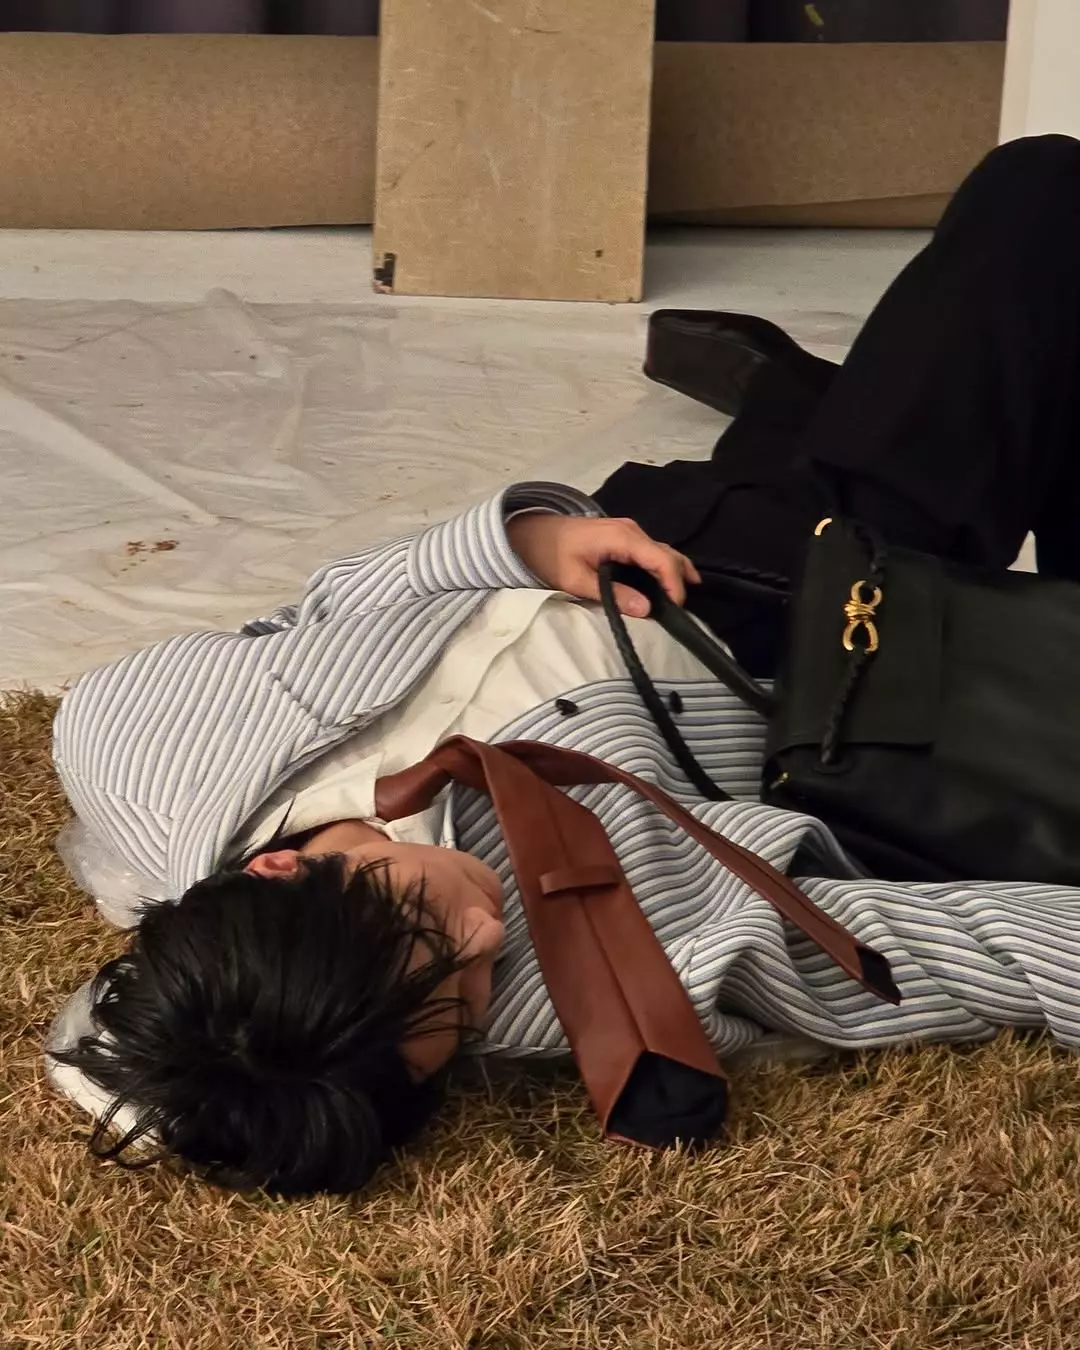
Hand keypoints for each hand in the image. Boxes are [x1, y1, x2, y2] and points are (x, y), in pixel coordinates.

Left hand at [507, 513, 700, 616]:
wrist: (531, 533)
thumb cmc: (550, 555)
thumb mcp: (575, 579)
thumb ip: (611, 594)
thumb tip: (645, 609)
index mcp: (622, 537)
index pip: (661, 559)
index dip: (674, 584)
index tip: (676, 609)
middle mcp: (632, 531)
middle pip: (667, 554)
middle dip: (679, 581)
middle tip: (680, 610)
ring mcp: (629, 531)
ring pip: (662, 552)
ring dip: (673, 574)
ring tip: (678, 600)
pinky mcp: (624, 537)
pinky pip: (651, 552)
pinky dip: (662, 568)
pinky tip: (665, 587)